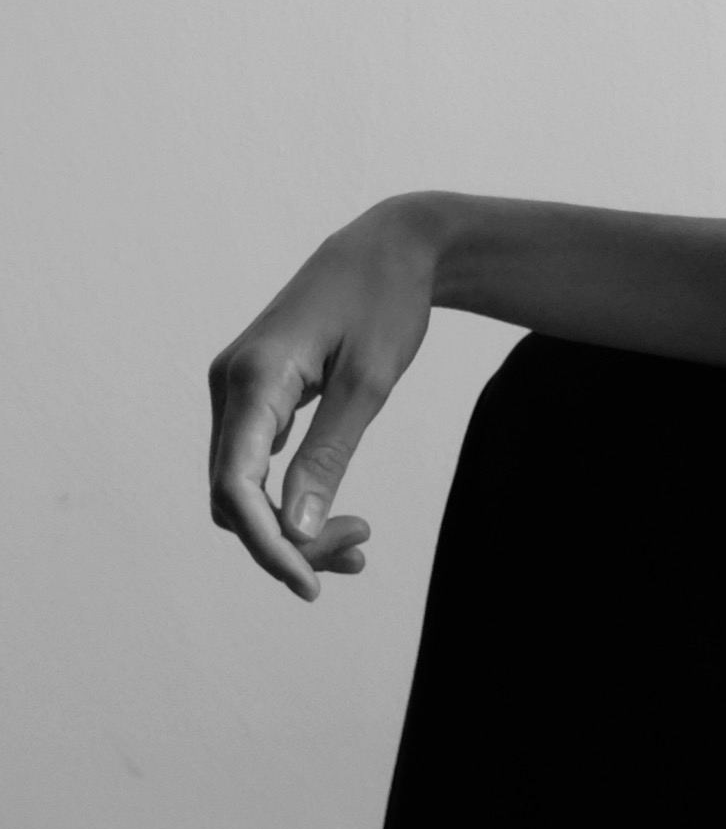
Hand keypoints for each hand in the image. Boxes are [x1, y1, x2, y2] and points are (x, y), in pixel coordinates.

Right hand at [207, 196, 440, 601]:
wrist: (391, 244)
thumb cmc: (385, 301)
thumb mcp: (370, 382)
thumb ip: (328, 455)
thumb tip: (293, 533)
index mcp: (253, 376)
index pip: (236, 485)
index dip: (266, 545)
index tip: (310, 584)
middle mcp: (230, 383)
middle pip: (235, 495)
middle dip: (287, 539)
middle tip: (359, 552)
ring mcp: (237, 387)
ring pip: (243, 485)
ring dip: (289, 525)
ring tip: (358, 544)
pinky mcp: (255, 393)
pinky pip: (257, 462)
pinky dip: (288, 496)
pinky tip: (332, 518)